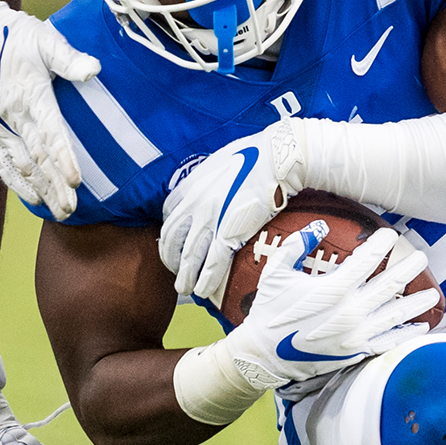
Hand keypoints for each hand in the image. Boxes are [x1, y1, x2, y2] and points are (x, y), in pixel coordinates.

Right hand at [0, 5, 101, 219]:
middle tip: (72, 209)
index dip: (63, 158)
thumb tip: (93, 69)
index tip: (75, 180)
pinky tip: (32, 198)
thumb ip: (69, 58)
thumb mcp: (47, 40)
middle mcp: (14, 115)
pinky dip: (16, 181)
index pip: (50, 133)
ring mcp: (0, 124)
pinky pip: (2, 160)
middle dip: (55, 185)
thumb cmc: (21, 37)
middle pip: (38, 157)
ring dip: (40, 189)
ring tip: (59, 210)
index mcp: (31, 95)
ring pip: (21, 164)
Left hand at [159, 121, 306, 299]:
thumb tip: (210, 186)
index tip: (175, 245)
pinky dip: (206, 278)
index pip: (168, 217)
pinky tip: (203, 290)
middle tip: (176, 271)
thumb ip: (207, 178)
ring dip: (185, 276)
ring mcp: (210, 219)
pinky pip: (213, 262)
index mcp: (190, 186)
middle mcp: (194, 204)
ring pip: (189, 256)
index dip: (170, 235)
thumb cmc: (255, 155)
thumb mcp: (218, 162)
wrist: (277, 158)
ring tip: (185, 288)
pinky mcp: (230, 231)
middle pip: (171, 239)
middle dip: (170, 259)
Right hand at [224, 228, 438, 390]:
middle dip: (409, 268)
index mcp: (333, 288)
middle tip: (421, 257)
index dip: (382, 244)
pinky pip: (389, 342)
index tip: (391, 235)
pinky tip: (420, 327)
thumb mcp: (277, 272)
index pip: (367, 260)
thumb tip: (320, 226)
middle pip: (390, 284)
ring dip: (417, 302)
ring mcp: (356, 333)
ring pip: (396, 314)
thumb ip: (297, 245)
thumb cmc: (270, 311)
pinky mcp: (356, 352)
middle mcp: (350, 311)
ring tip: (432, 293)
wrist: (263, 355)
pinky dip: (407, 334)